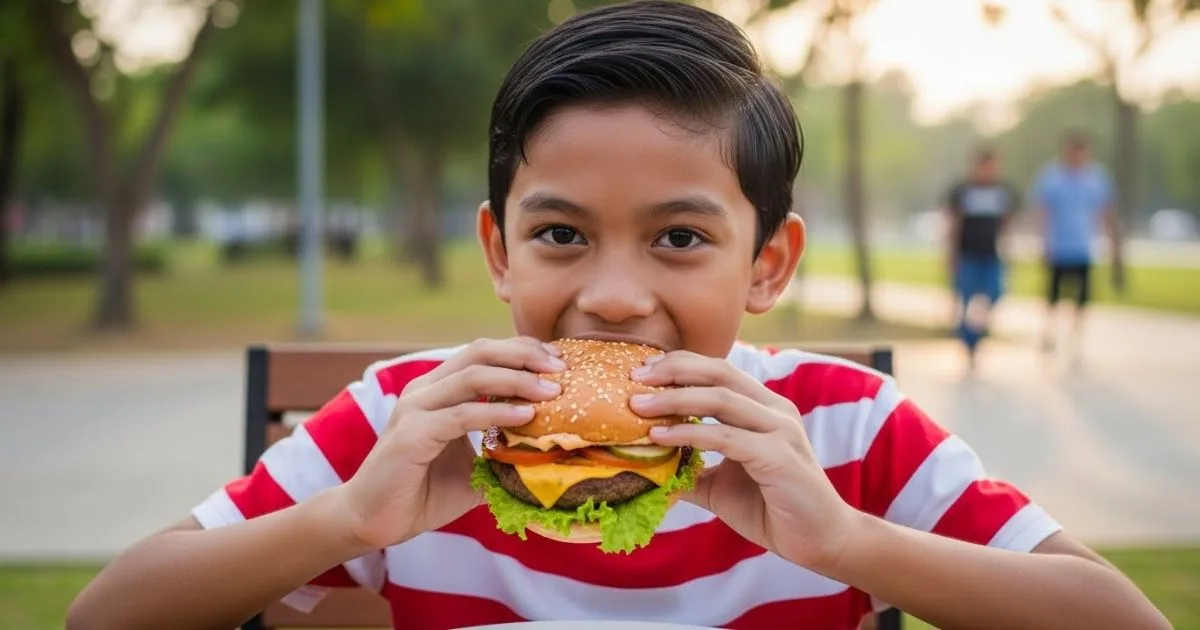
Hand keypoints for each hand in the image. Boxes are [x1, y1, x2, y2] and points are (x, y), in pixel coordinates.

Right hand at [336, 337, 565, 549]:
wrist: (374, 520)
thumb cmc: (423, 493)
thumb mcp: (474, 469)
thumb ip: (503, 453)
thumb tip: (552, 455)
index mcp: (438, 389)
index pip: (485, 353)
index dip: (523, 351)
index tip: (559, 362)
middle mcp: (425, 390)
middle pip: (480, 352)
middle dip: (525, 355)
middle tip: (562, 367)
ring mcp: (416, 408)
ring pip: (473, 376)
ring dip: (517, 380)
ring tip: (552, 390)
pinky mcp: (412, 434)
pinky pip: (461, 415)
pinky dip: (496, 413)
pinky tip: (525, 417)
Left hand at [628, 351, 855, 572]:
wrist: (820, 541)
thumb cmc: (772, 508)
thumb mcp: (720, 484)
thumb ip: (690, 468)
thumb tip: (645, 467)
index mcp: (764, 408)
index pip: (718, 370)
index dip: (680, 364)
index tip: (641, 371)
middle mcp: (775, 410)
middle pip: (719, 372)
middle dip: (673, 370)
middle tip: (634, 377)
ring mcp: (781, 431)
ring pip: (721, 399)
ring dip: (674, 399)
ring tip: (637, 405)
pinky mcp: (779, 458)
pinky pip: (727, 437)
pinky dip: (690, 434)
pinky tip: (660, 437)